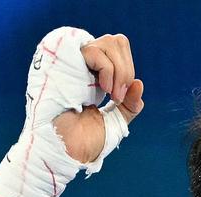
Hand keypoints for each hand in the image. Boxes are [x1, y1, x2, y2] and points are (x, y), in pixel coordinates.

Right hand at [0, 27, 140, 196]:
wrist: (65, 151)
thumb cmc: (83, 142)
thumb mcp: (114, 122)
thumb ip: (128, 105)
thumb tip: (139, 83)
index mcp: (91, 75)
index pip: (118, 51)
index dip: (127, 70)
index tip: (120, 97)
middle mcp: (81, 64)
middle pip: (116, 41)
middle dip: (126, 69)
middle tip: (117, 96)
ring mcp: (71, 61)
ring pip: (108, 42)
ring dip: (119, 71)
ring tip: (111, 94)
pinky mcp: (61, 60)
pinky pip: (94, 50)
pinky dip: (107, 69)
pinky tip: (103, 89)